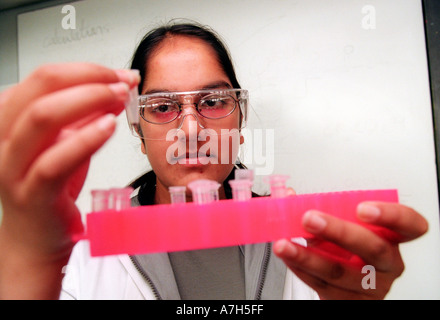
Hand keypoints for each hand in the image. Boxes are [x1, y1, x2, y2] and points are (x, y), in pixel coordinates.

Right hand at [0, 63, 138, 297]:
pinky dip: (84, 139)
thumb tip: (113, 90)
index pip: (44, 77)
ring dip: (88, 99)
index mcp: (11, 119)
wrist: (37, 237)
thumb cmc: (51, 188)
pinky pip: (54, 160)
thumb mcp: (67, 143)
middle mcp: (5, 137)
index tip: (119, 74)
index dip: (86, 69)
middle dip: (88, 77)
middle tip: (122, 82)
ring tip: (119, 98)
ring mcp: (13, 166)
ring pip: (42, 116)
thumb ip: (83, 117)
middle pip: (40, 87)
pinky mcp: (31, 193)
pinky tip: (108, 127)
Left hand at [274, 201, 427, 298]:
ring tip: (285, 244)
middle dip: (338, 231)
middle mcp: (386, 264)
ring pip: (340, 272)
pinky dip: (300, 268)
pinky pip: (321, 284)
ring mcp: (369, 287)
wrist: (344, 285)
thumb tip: (288, 194)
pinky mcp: (348, 301)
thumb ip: (319, 208)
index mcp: (391, 238)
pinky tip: (288, 256)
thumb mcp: (341, 225)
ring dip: (307, 256)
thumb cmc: (347, 250)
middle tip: (310, 219)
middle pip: (372, 249)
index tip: (363, 208)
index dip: (391, 216)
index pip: (409, 226)